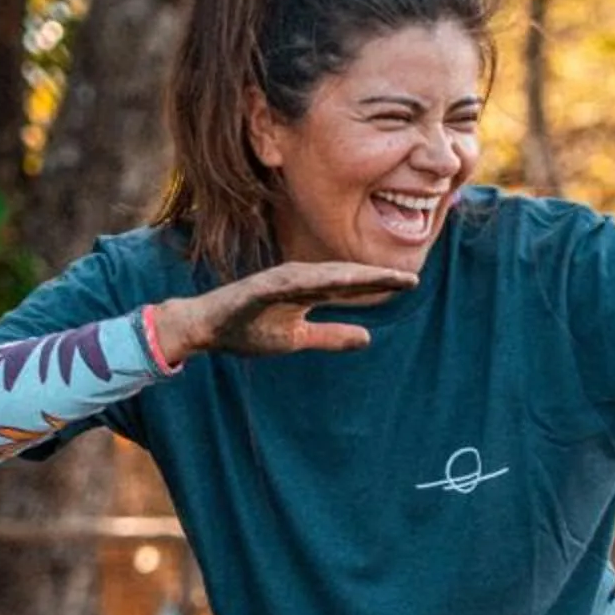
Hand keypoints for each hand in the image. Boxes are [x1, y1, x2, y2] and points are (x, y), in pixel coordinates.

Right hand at [154, 261, 416, 359]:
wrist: (204, 329)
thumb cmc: (247, 329)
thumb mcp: (297, 339)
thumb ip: (331, 336)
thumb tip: (368, 338)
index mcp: (307, 290)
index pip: (350, 286)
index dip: (379, 284)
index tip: (411, 283)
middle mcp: (296, 279)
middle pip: (342, 276)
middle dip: (374, 277)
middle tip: (409, 279)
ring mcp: (275, 282)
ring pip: (319, 276)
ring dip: (348, 276)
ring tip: (378, 279)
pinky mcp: (256, 289)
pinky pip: (284, 284)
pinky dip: (305, 281)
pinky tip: (326, 281)